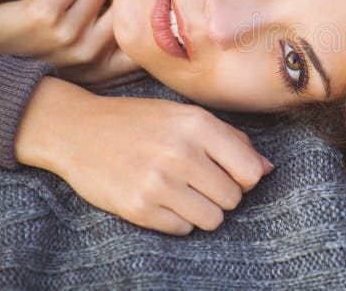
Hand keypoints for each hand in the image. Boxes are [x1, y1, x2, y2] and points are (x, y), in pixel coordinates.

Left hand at [0, 0, 138, 82]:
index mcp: (102, 67)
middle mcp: (90, 55)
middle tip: (87, 0)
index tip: (137, 13)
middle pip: (126, 4)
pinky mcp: (47, 14)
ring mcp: (69, 36)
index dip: (147, 21)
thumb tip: (151, 14)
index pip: (145, 43)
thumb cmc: (39, 48)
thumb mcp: (80, 61)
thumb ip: (114, 48)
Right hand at [16, 77, 273, 234]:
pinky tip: (161, 199)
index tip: (227, 172)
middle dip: (222, 194)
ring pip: (213, 219)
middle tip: (199, 182)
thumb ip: (231, 140)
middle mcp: (181, 152)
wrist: (77, 129)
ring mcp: (158, 182)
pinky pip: (183, 229)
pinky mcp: (138, 208)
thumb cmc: (140, 121)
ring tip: (183, 192)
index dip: (244, 177)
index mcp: (198, 124)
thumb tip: (268, 168)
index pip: (250, 172)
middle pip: (233, 198)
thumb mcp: (187, 116)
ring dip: (203, 210)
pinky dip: (177, 219)